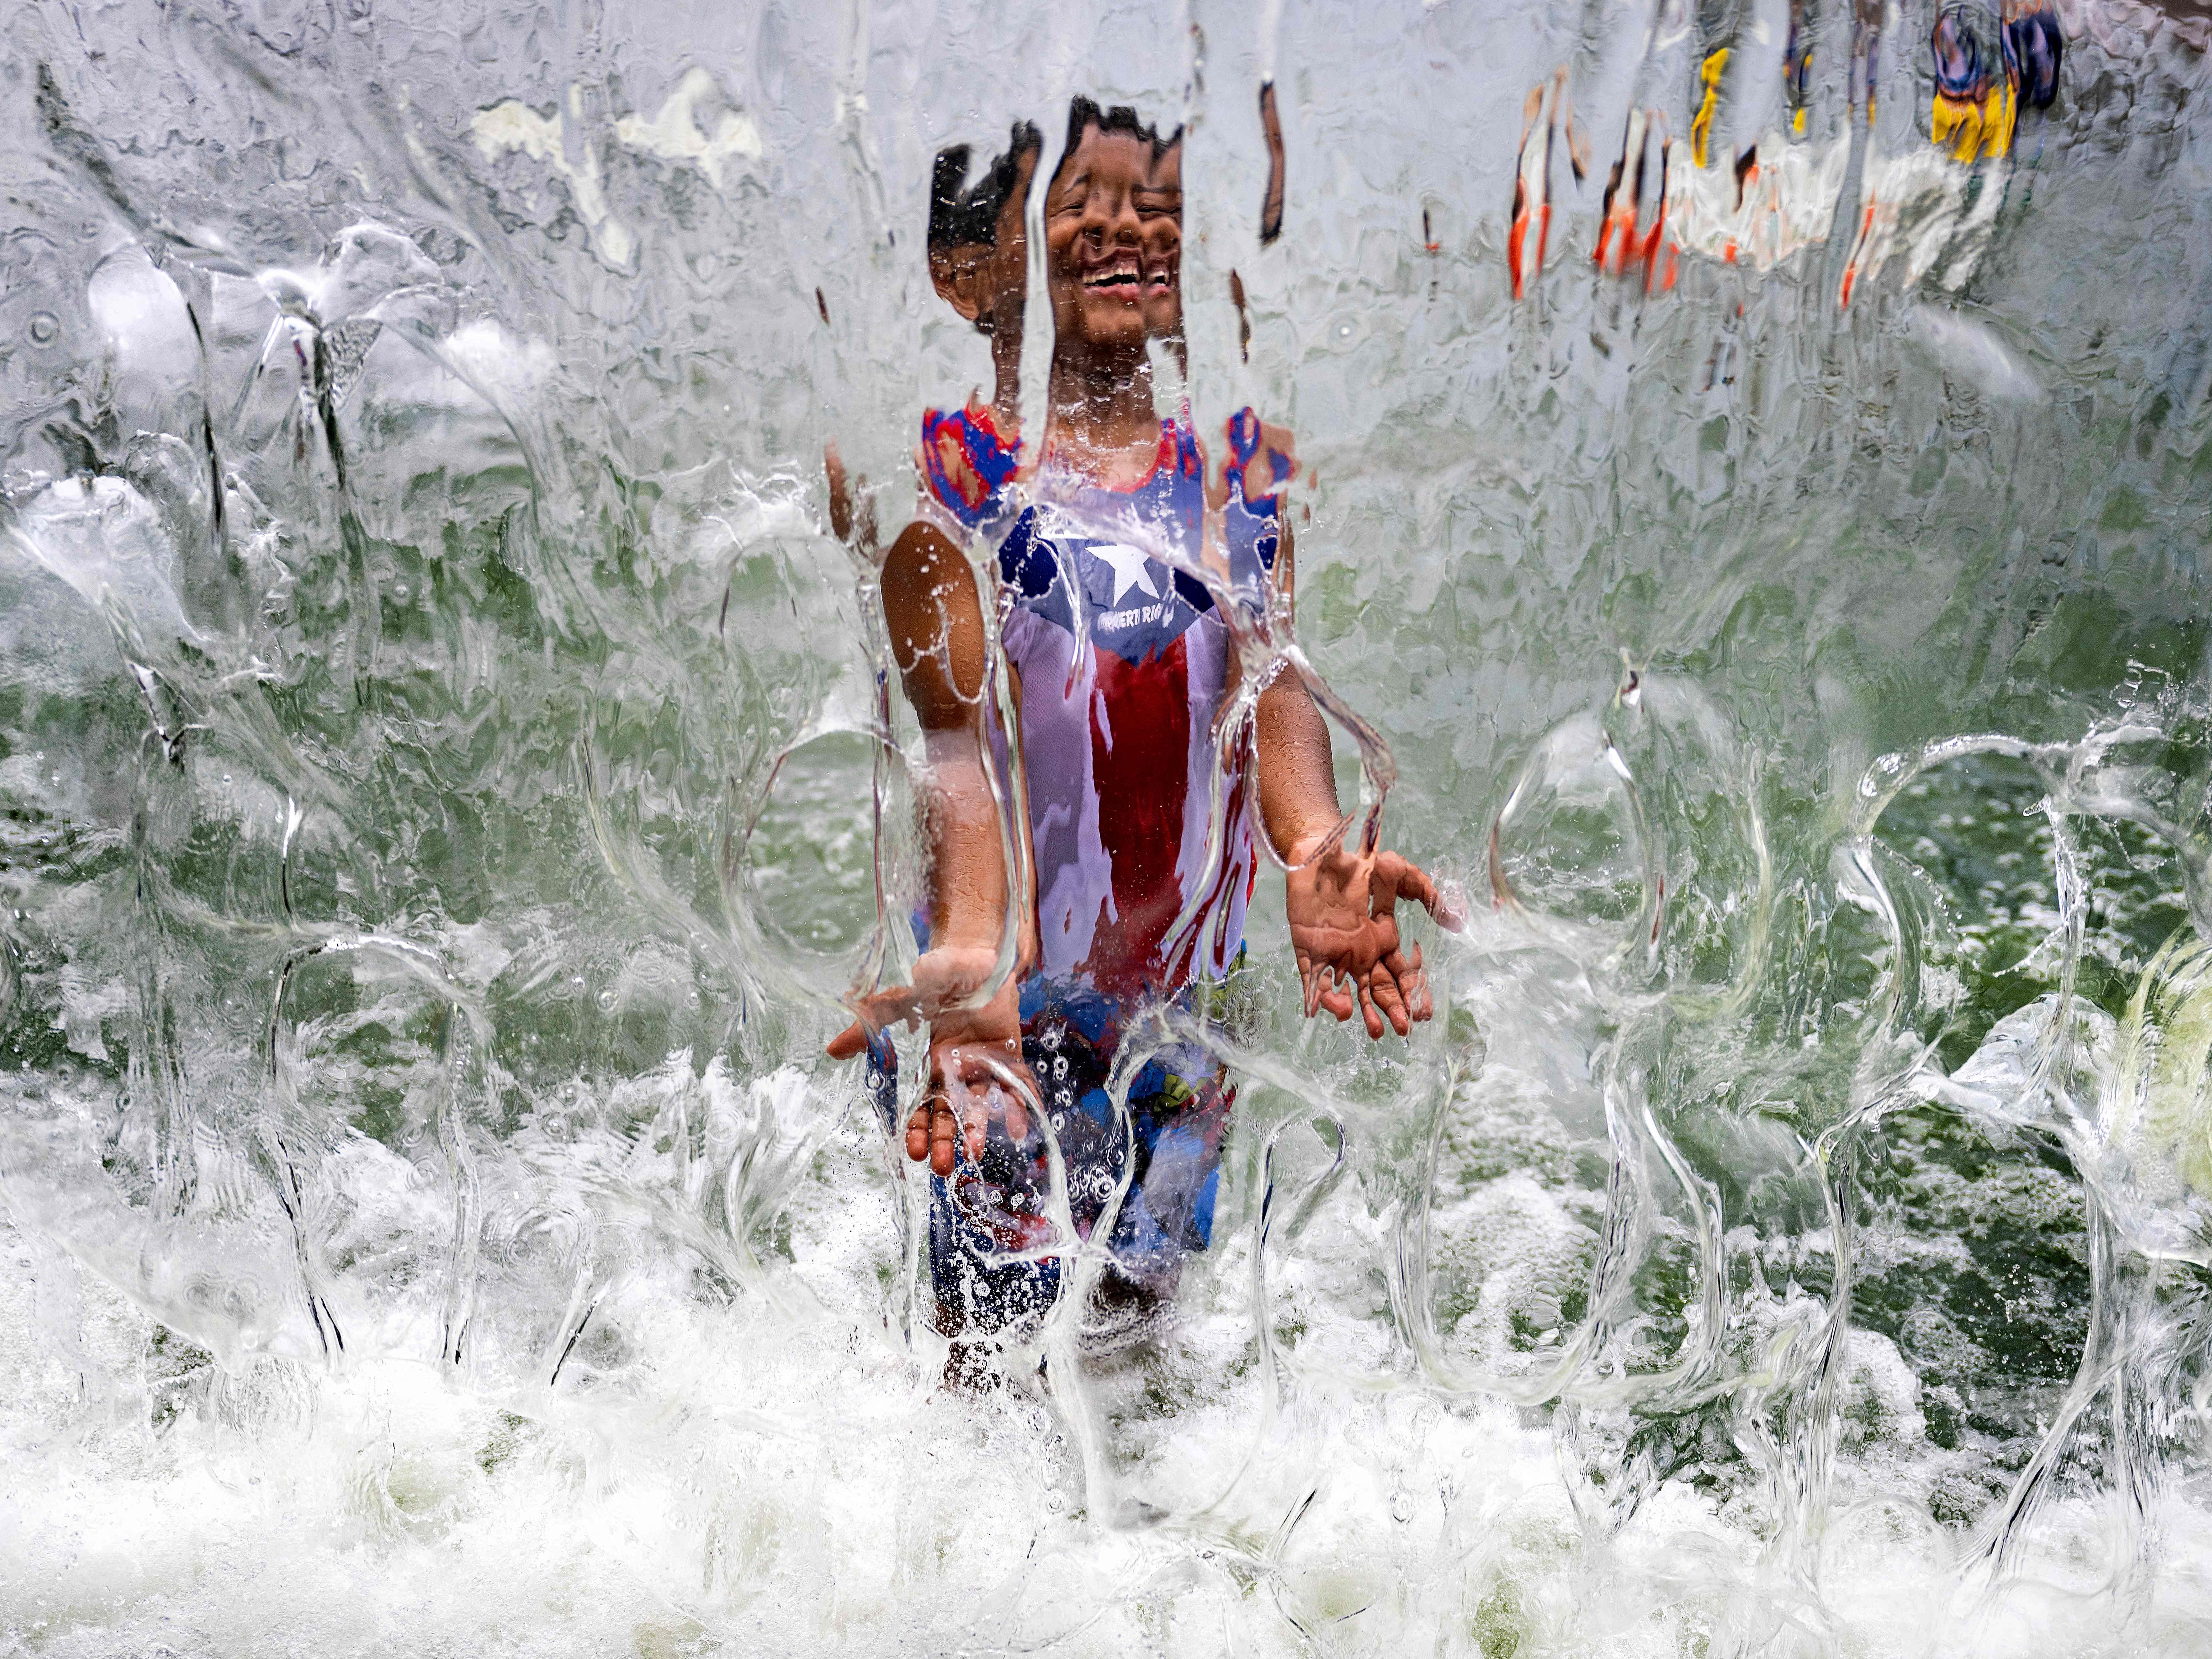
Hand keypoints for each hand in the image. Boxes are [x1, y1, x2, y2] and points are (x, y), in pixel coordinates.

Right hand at [825, 945, 1034, 1176]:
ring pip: (979, 1107)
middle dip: (944, 1142)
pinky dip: (1019, 1108)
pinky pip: (1016, 1087)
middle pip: (948, 1115)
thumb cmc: (934, 977)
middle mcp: (956, 1073)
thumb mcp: (899, 1002)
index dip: (916, 1130)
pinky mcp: (1010, 1056)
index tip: (913, 1153)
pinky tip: (1019, 1131)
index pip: (920, 1106)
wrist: (974, 955)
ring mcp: (984, 1066)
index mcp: (928, 1066)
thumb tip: (831, 1050)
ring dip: (977, 1131)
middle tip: (942, 1168)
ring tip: (975, 1154)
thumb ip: (870, 1026)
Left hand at [1285, 841, 1461, 1038]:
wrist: (1321, 848)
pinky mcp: (1309, 948)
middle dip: (1392, 1010)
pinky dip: (1319, 997)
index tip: (1423, 1013)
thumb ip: (1426, 895)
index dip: (1412, 993)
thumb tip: (1457, 920)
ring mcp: (1334, 953)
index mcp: (1383, 939)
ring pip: (1348, 991)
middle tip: (1403, 1029)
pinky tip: (1331, 1011)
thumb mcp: (1400, 874)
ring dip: (1361, 1012)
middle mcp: (1360, 952)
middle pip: (1379, 988)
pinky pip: (1313, 978)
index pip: (1401, 974)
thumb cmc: (1361, 862)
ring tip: (1374, 1031)